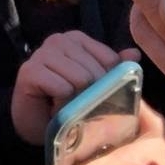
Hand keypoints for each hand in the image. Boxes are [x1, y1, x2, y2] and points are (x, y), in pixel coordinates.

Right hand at [11, 31, 140, 144]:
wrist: (38, 125)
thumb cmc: (68, 102)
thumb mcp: (97, 86)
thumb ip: (114, 68)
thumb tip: (134, 53)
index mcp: (76, 39)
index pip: (110, 59)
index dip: (107, 81)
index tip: (92, 91)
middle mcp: (57, 40)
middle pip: (95, 70)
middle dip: (90, 92)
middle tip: (76, 101)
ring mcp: (40, 53)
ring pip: (80, 78)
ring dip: (75, 99)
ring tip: (64, 103)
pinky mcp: (29, 71)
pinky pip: (61, 88)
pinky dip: (61, 103)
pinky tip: (51, 104)